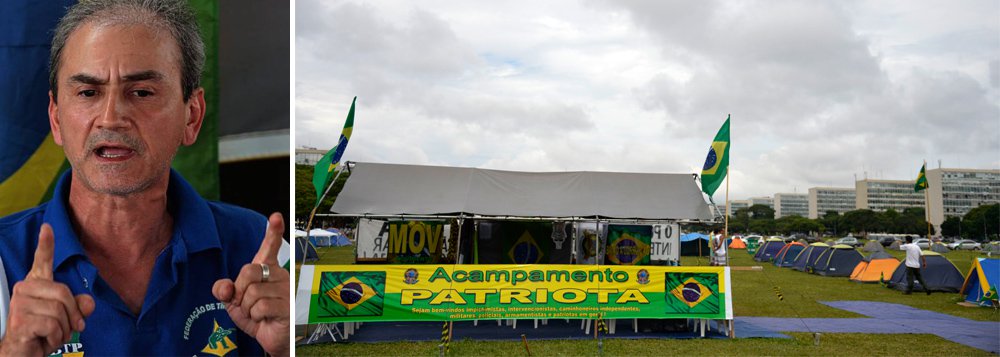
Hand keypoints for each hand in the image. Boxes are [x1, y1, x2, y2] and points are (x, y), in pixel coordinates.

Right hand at [0, 224, 94, 355]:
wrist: (22, 353)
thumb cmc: (43, 333)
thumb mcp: (67, 318)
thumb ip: (80, 307)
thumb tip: (88, 302)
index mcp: (36, 284)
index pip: (42, 260)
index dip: (46, 244)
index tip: (48, 227)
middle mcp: (24, 288)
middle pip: (64, 292)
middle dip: (73, 314)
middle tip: (70, 328)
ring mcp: (20, 303)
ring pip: (59, 310)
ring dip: (63, 329)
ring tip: (52, 335)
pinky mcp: (21, 319)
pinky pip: (53, 325)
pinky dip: (56, 337)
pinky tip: (45, 340)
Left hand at [212, 213, 289, 356]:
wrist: (272, 339)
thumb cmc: (257, 318)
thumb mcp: (235, 303)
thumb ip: (225, 290)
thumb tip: (224, 287)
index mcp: (267, 270)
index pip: (270, 247)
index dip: (273, 231)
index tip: (275, 217)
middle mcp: (279, 276)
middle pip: (249, 271)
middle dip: (239, 291)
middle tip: (244, 304)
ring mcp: (286, 290)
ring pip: (253, 292)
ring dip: (247, 308)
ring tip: (257, 314)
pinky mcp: (288, 306)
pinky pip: (260, 306)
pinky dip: (255, 316)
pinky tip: (265, 319)